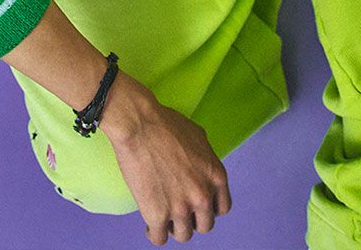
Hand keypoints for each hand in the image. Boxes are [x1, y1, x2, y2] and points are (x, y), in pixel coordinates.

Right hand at [105, 90, 231, 244]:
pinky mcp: (158, 215)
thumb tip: (202, 165)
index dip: (208, 207)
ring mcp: (181, 208)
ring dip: (173, 226)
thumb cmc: (164, 123)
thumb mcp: (197, 135)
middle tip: (178, 209)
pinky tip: (149, 223)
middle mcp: (202, 195)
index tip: (197, 205)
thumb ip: (205, 157)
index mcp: (215, 176)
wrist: (138, 124)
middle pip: (204, 225)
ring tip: (162, 215)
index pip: (222, 208)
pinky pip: (159, 238)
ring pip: (183, 235)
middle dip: (192, 218)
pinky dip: (153, 232)